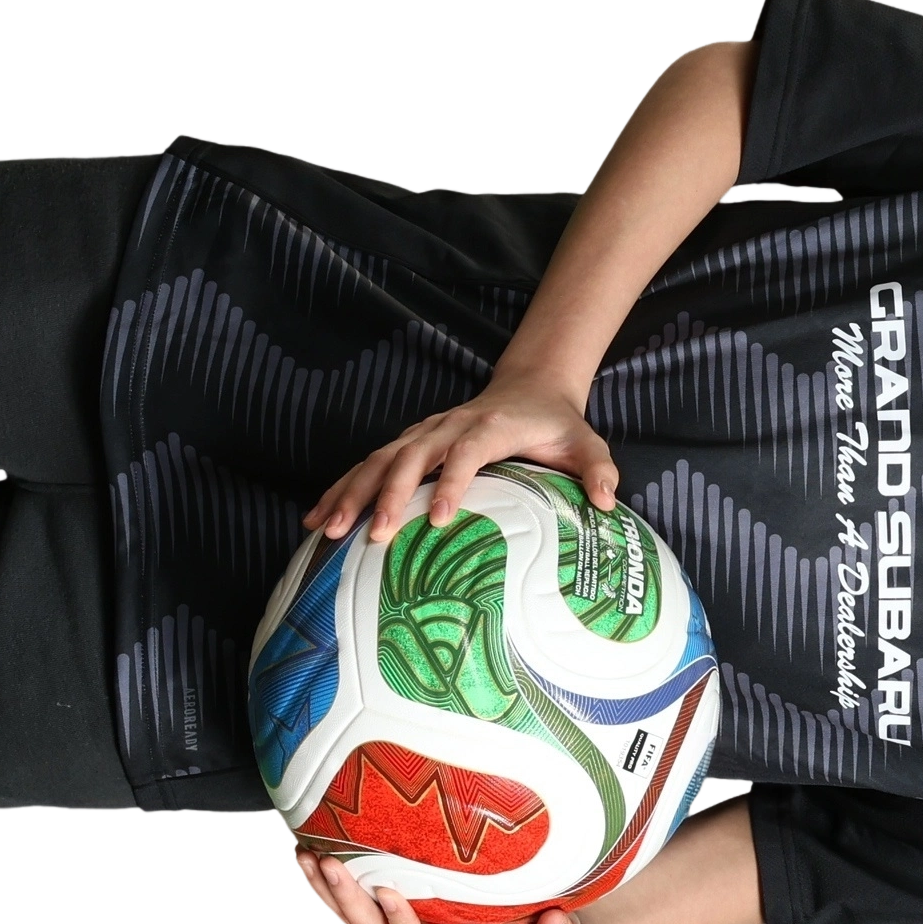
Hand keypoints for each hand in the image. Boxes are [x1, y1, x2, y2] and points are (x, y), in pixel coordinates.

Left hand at [296, 846, 589, 923]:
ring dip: (327, 891)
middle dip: (346, 904)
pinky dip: (337, 876)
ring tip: (307, 857)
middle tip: (330, 866)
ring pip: (355, 917)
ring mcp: (409, 920)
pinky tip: (316, 847)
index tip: (390, 892)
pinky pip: (361, 893)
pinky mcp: (406, 897)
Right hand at [303, 370, 618, 546]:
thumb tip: (607, 502)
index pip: (467, 452)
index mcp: (490, 426)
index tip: (440, 519)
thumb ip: (598, 470)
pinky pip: (368, 467)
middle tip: (374, 535)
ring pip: (379, 461)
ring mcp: (423, 434)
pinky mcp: (408, 444)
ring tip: (326, 530)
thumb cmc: (556, 424)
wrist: (529, 388)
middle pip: (411, 457)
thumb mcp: (586, 443)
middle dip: (389, 496)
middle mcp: (449, 427)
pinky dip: (341, 490)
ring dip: (351, 493)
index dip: (452, 482)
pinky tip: (315, 520)